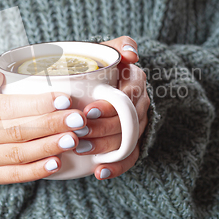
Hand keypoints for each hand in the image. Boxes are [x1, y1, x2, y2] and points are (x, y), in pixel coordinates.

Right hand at [0, 64, 86, 183]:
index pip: (10, 107)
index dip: (39, 104)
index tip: (66, 100)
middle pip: (18, 130)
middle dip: (51, 125)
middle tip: (78, 120)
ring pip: (19, 153)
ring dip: (48, 146)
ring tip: (73, 139)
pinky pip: (16, 175)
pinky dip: (37, 170)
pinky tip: (57, 163)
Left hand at [76, 36, 149, 180]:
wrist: (94, 82)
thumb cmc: (98, 65)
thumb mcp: (107, 51)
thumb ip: (120, 45)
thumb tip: (132, 54)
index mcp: (136, 82)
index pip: (128, 97)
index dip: (109, 106)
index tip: (87, 110)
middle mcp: (141, 104)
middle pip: (127, 122)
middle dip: (102, 129)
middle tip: (78, 133)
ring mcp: (138, 125)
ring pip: (128, 141)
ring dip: (106, 148)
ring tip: (82, 149)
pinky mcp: (133, 142)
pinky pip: (131, 158)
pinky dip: (116, 167)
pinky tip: (99, 172)